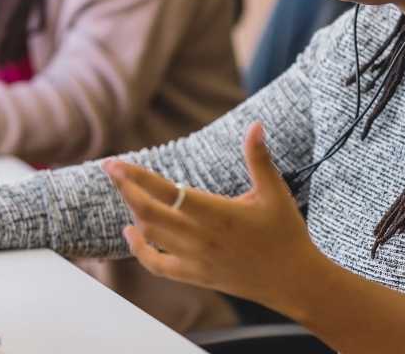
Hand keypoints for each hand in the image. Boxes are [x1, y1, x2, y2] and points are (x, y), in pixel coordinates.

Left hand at [104, 122, 324, 313]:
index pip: (166, 192)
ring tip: (126, 190)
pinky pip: (158, 265)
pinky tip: (131, 232)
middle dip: (126, 189)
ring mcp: (196, 261)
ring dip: (134, 212)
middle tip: (111, 169)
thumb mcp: (274, 190)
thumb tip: (255, 125)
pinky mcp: (196, 276)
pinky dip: (140, 249)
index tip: (117, 164)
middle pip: (149, 213)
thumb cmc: (284, 232)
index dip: (138, 177)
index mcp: (217, 214)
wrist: (293, 280)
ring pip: (151, 236)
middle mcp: (201, 238)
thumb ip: (259, 157)